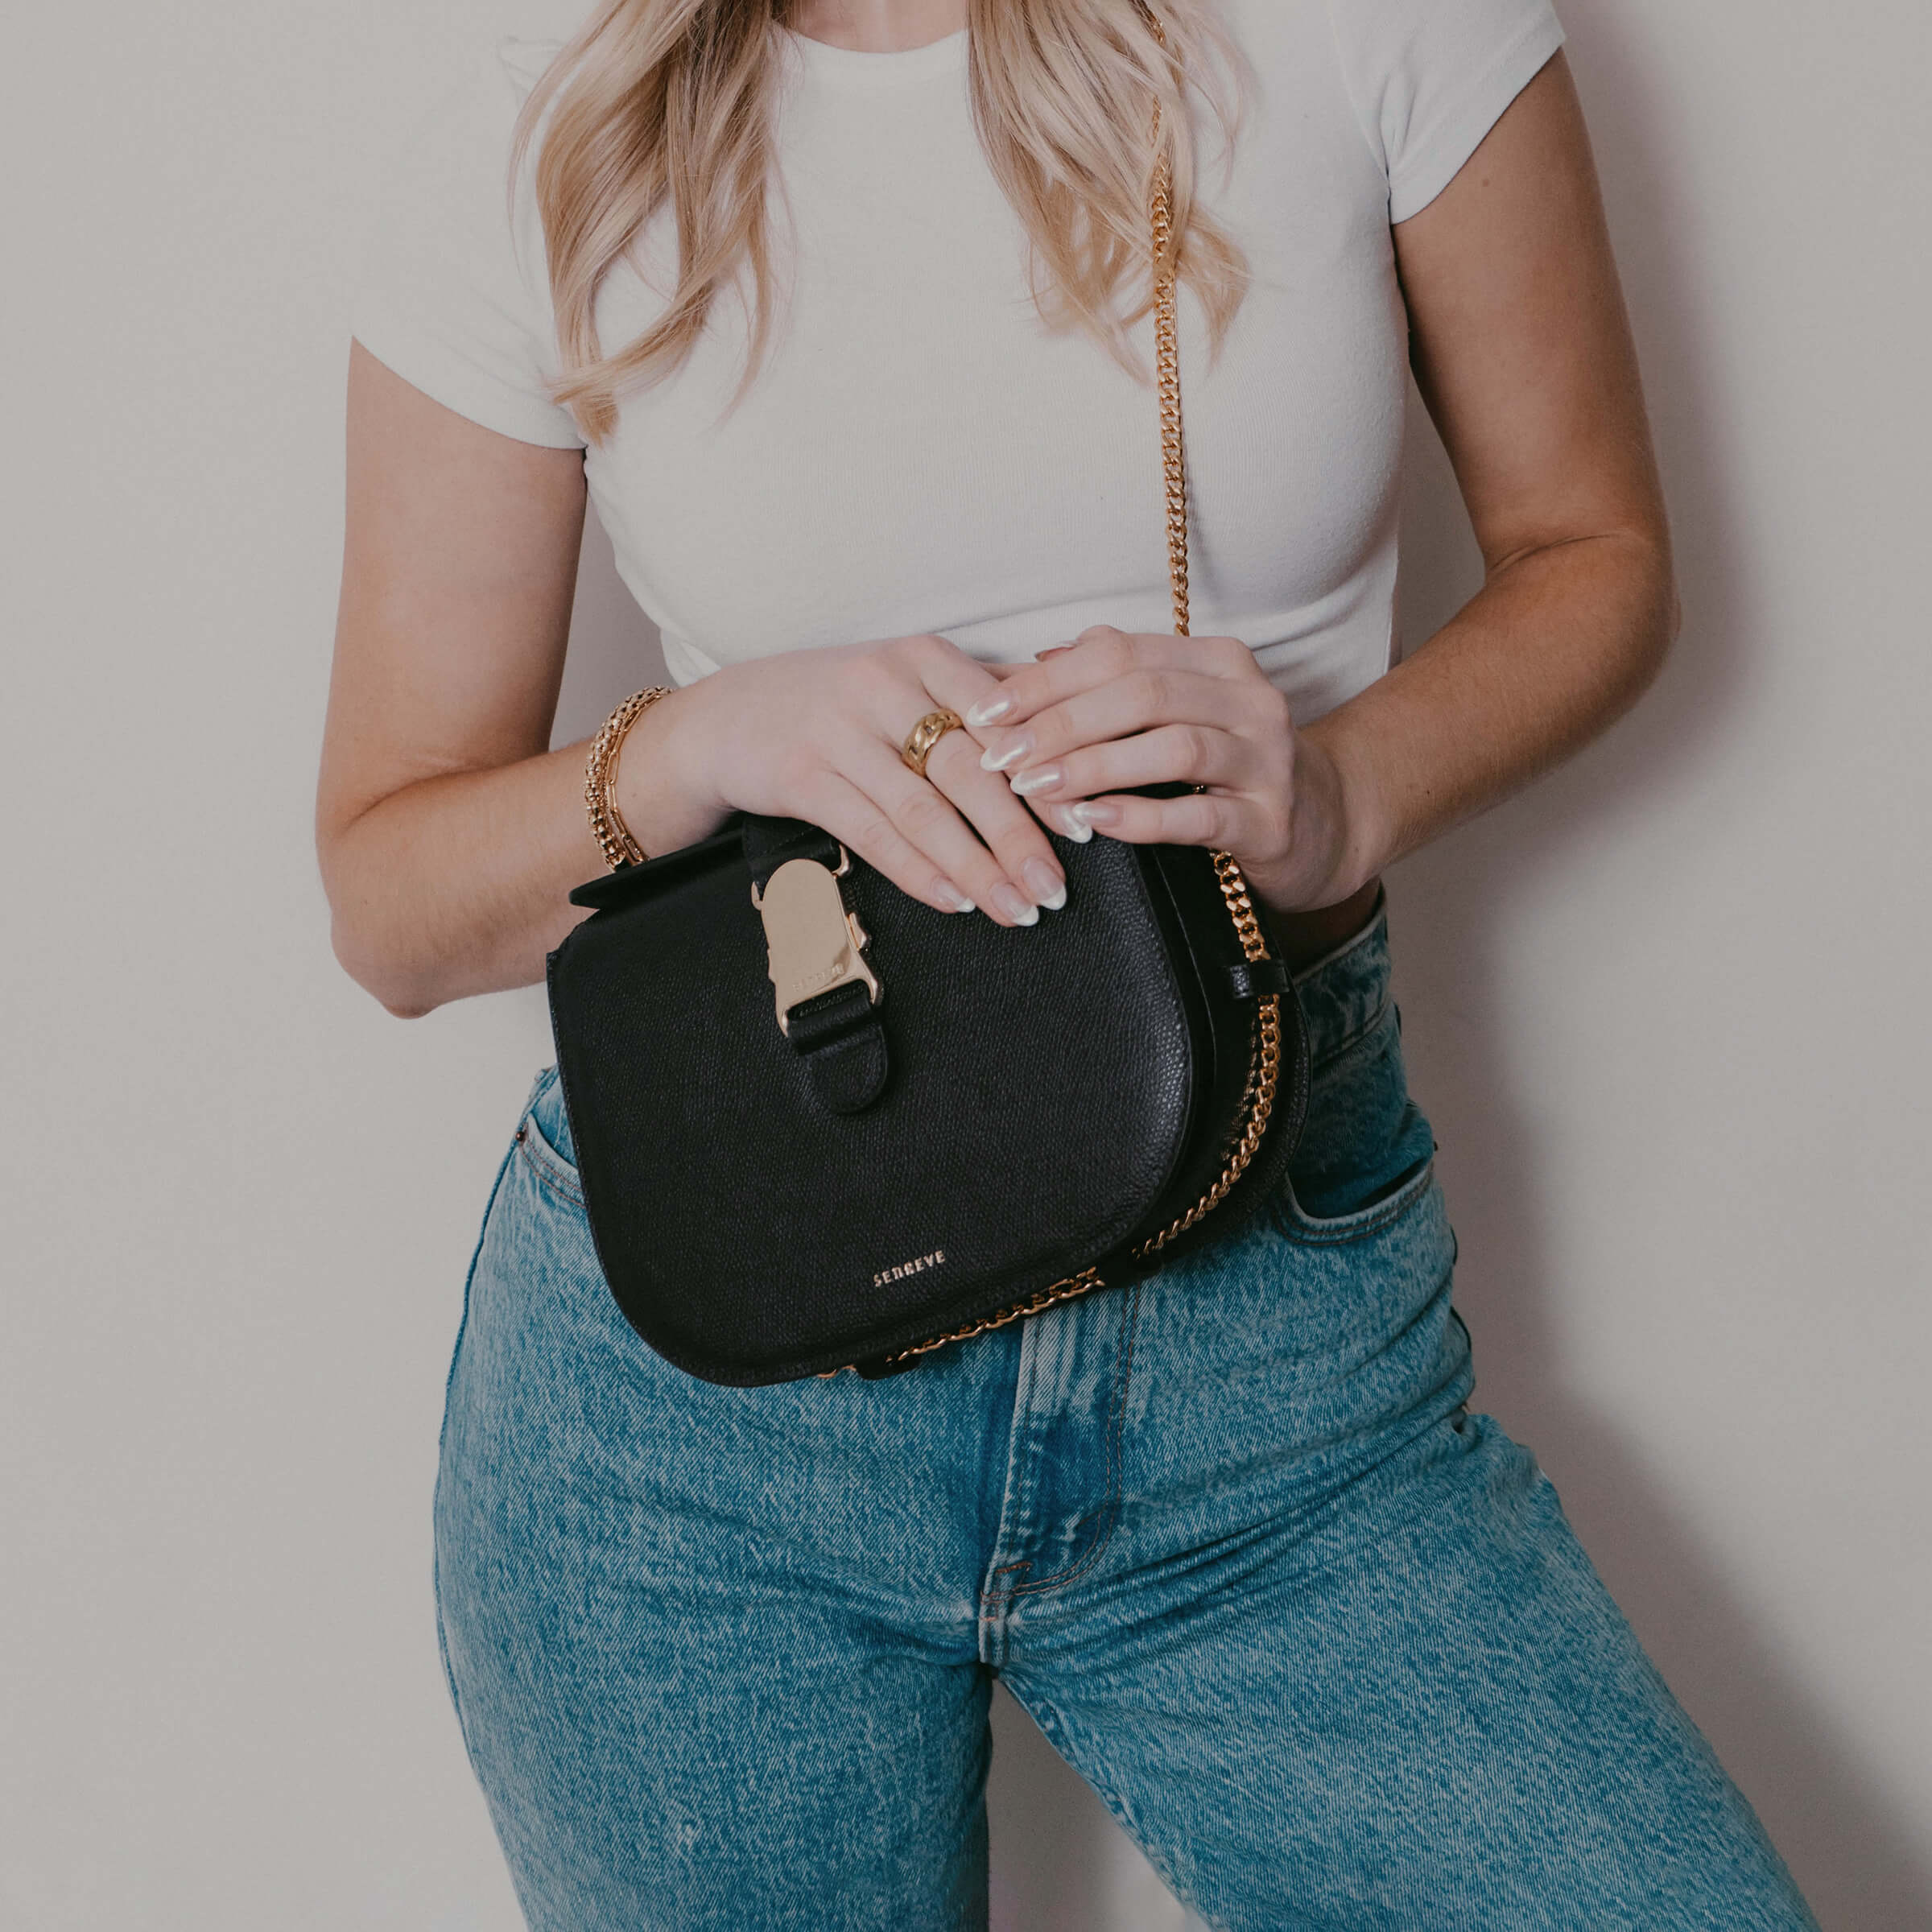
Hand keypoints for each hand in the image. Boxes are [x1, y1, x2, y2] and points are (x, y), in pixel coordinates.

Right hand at [624, 634, 1065, 927]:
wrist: (725, 718)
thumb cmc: (835, 703)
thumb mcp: (904, 678)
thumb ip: (979, 697)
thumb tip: (1068, 726)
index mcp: (923, 657)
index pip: (1001, 720)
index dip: (1048, 776)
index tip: (1087, 825)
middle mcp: (883, 685)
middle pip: (968, 770)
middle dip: (1019, 836)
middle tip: (1055, 887)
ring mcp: (838, 731)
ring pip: (922, 809)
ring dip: (975, 867)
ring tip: (1015, 907)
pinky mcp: (801, 775)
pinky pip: (871, 833)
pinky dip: (917, 871)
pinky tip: (954, 899)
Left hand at [963, 624, 1365, 911]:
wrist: (1323, 825)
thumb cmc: (1227, 770)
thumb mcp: (1171, 716)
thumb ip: (1104, 689)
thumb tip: (1020, 667)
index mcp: (1216, 660)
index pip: (1117, 652)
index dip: (1044, 681)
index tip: (984, 711)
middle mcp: (1248, 697)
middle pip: (1142, 691)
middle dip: (1059, 723)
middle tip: (999, 756)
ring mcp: (1267, 758)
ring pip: (1173, 746)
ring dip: (1094, 765)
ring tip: (1036, 788)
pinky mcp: (1272, 821)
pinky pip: (1200, 815)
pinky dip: (1141, 815)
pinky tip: (1094, 820)